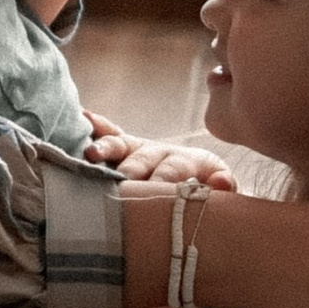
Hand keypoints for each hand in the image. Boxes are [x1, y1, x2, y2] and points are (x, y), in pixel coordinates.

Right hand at [98, 129, 236, 189]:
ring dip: (105, 148)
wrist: (203, 178)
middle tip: (120, 180)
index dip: (163, 180)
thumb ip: (225, 186)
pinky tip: (83, 116)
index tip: (152, 190)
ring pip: (121, 146)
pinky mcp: (124, 149)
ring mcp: (140, 149)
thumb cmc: (210, 188)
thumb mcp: (223, 187)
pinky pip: (110, 135)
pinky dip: (96, 126)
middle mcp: (160, 151)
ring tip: (91, 153)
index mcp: (188, 160)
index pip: (173, 169)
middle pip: (142, 159)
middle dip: (131, 170)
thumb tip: (222, 184)